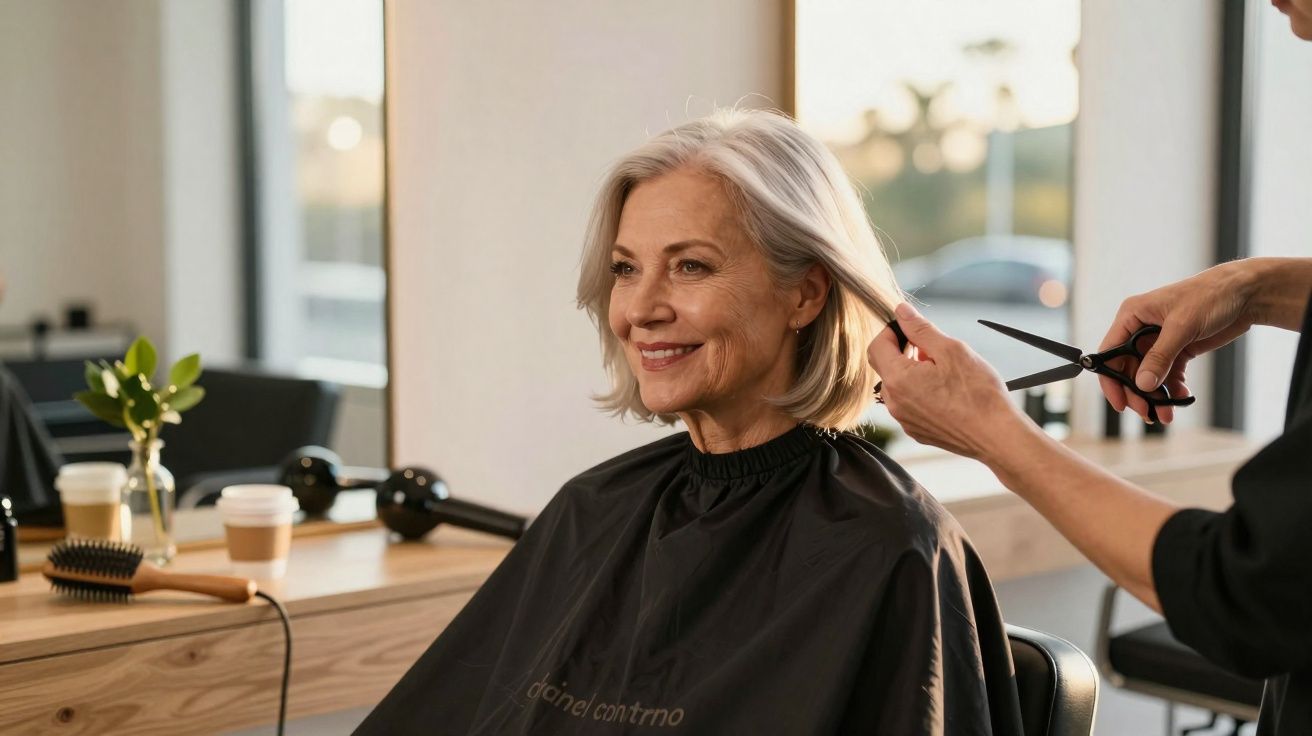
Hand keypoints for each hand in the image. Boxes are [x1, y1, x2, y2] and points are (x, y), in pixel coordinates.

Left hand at [867, 303, 1024, 458]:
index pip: (877, 346)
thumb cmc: (978, 393)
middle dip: (903, 351)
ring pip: (897, 386)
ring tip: (944, 371)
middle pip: (885, 366)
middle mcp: (894, 402)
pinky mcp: (916, 431)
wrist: (996, 435)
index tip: (911, 329)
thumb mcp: (951, 350)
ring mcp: (904, 419)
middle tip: (932, 349)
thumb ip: (920, 329)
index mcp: (898, 379)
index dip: (891, 331)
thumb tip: (901, 311)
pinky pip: (909, 404)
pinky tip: (946, 391)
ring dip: (912, 372)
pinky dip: (920, 392)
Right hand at [1098, 262, 1254, 423]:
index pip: (1110, 353)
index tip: (1120, 403)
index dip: (1111, 380)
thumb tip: (1142, 384)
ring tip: (1165, 414)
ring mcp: (1159, 341)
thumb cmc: (1210, 295)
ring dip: (1155, 396)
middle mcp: (1141, 329)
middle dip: (1137, 393)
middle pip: (1128, 369)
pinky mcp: (1178, 349)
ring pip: (1148, 376)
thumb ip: (1160, 356)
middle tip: (1147, 412)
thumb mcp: (1181, 326)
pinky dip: (1173, 389)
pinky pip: (1169, 375)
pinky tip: (1180, 399)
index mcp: (1132, 316)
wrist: (1246, 293)